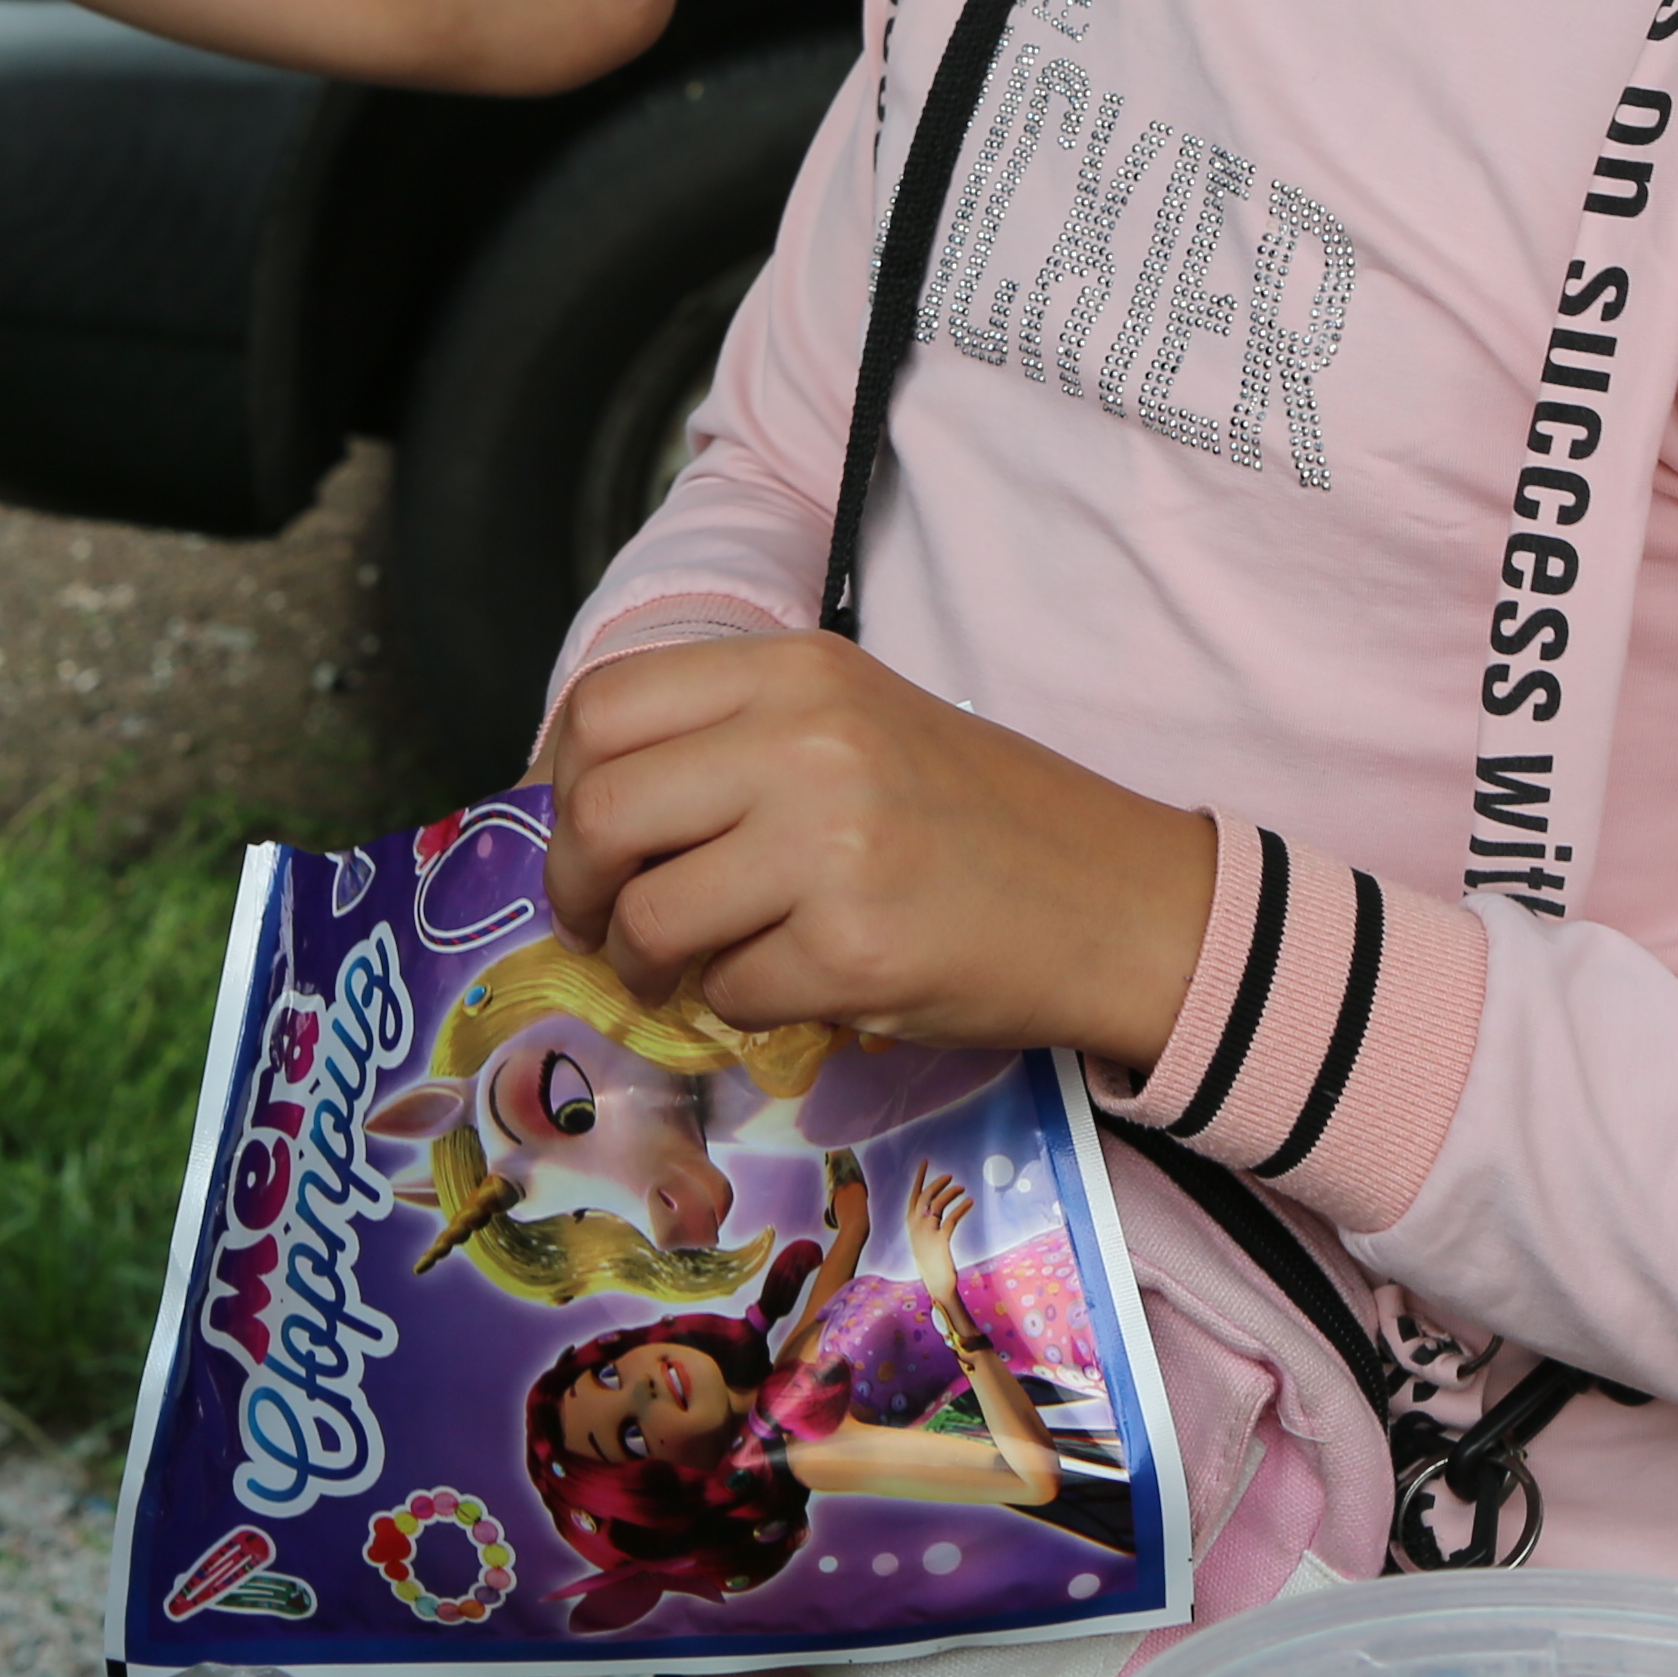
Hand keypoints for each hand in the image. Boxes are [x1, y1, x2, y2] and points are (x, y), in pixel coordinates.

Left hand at [538, 635, 1213, 1074]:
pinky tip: (785, 985)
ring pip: (649, 916)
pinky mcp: (854, 952)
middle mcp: (806, 742)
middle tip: (600, 921)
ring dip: (641, 963)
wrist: (1118, 899)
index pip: (603, 704)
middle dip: (577, 885)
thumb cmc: (975, 815)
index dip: (559, 779)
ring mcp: (830, 847)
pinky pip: (729, 992)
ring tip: (676, 971)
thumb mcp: (852, 722)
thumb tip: (578, 798)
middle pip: (600, 811)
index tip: (583, 832)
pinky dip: (736, 1005)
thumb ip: (730, 737)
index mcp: (797, 671)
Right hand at [907, 1164, 974, 1311]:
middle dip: (938, 1182)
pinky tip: (970, 1203)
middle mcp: (916, 1224)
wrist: (936, 1283)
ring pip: (938, 1204)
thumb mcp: (922, 1238)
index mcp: (911, 1222)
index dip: (920, 1177)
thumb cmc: (932, 1260)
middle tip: (950, 1176)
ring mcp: (927, 1232)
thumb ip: (925, 1221)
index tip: (926, 1162)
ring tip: (962, 1189)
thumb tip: (934, 1205)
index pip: (914, 1193)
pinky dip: (962, 1208)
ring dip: (951, 1193)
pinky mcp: (940, 1239)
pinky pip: (952, 1217)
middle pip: (926, 1195)